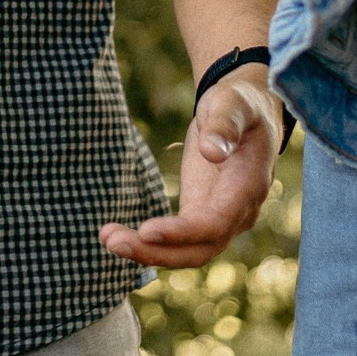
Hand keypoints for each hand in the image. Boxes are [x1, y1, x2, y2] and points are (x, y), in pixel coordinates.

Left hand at [98, 70, 282, 267]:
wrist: (247, 113)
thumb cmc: (239, 104)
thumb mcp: (233, 103)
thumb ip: (225, 124)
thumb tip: (211, 151)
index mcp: (249, 186)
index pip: (216, 222)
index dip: (183, 232)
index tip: (146, 230)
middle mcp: (239, 212)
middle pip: (200, 250)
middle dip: (158, 252)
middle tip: (113, 242)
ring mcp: (222, 218)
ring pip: (188, 252)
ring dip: (148, 252)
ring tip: (107, 238)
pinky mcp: (202, 214)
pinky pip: (178, 241)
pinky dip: (150, 243)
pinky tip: (119, 236)